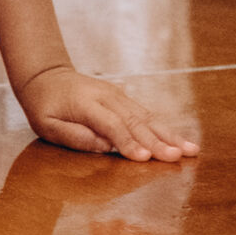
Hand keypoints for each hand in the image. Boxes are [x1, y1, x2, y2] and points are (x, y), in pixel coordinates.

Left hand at [18, 64, 197, 161]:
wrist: (46, 75)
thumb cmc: (44, 106)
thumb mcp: (47, 125)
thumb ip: (74, 136)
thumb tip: (104, 147)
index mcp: (86, 104)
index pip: (111, 125)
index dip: (128, 143)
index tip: (145, 159)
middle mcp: (107, 97)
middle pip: (136, 121)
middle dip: (158, 141)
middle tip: (178, 156)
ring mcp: (118, 95)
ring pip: (147, 117)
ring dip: (169, 134)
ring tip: (191, 149)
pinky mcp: (124, 98)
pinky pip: (146, 114)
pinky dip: (164, 128)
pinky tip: (180, 140)